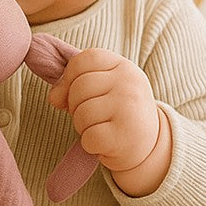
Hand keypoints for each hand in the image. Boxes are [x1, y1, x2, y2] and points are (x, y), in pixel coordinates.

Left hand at [48, 49, 170, 195]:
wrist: (151, 145)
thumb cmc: (119, 112)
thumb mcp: (105, 87)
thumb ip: (76, 82)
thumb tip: (54, 97)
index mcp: (123, 66)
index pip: (84, 60)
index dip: (69, 77)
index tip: (74, 92)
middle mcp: (129, 84)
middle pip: (79, 87)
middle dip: (74, 105)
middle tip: (91, 116)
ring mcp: (128, 109)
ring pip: (81, 114)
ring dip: (82, 126)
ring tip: (100, 128)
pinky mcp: (123, 136)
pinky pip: (88, 138)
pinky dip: (89, 144)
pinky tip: (104, 143)